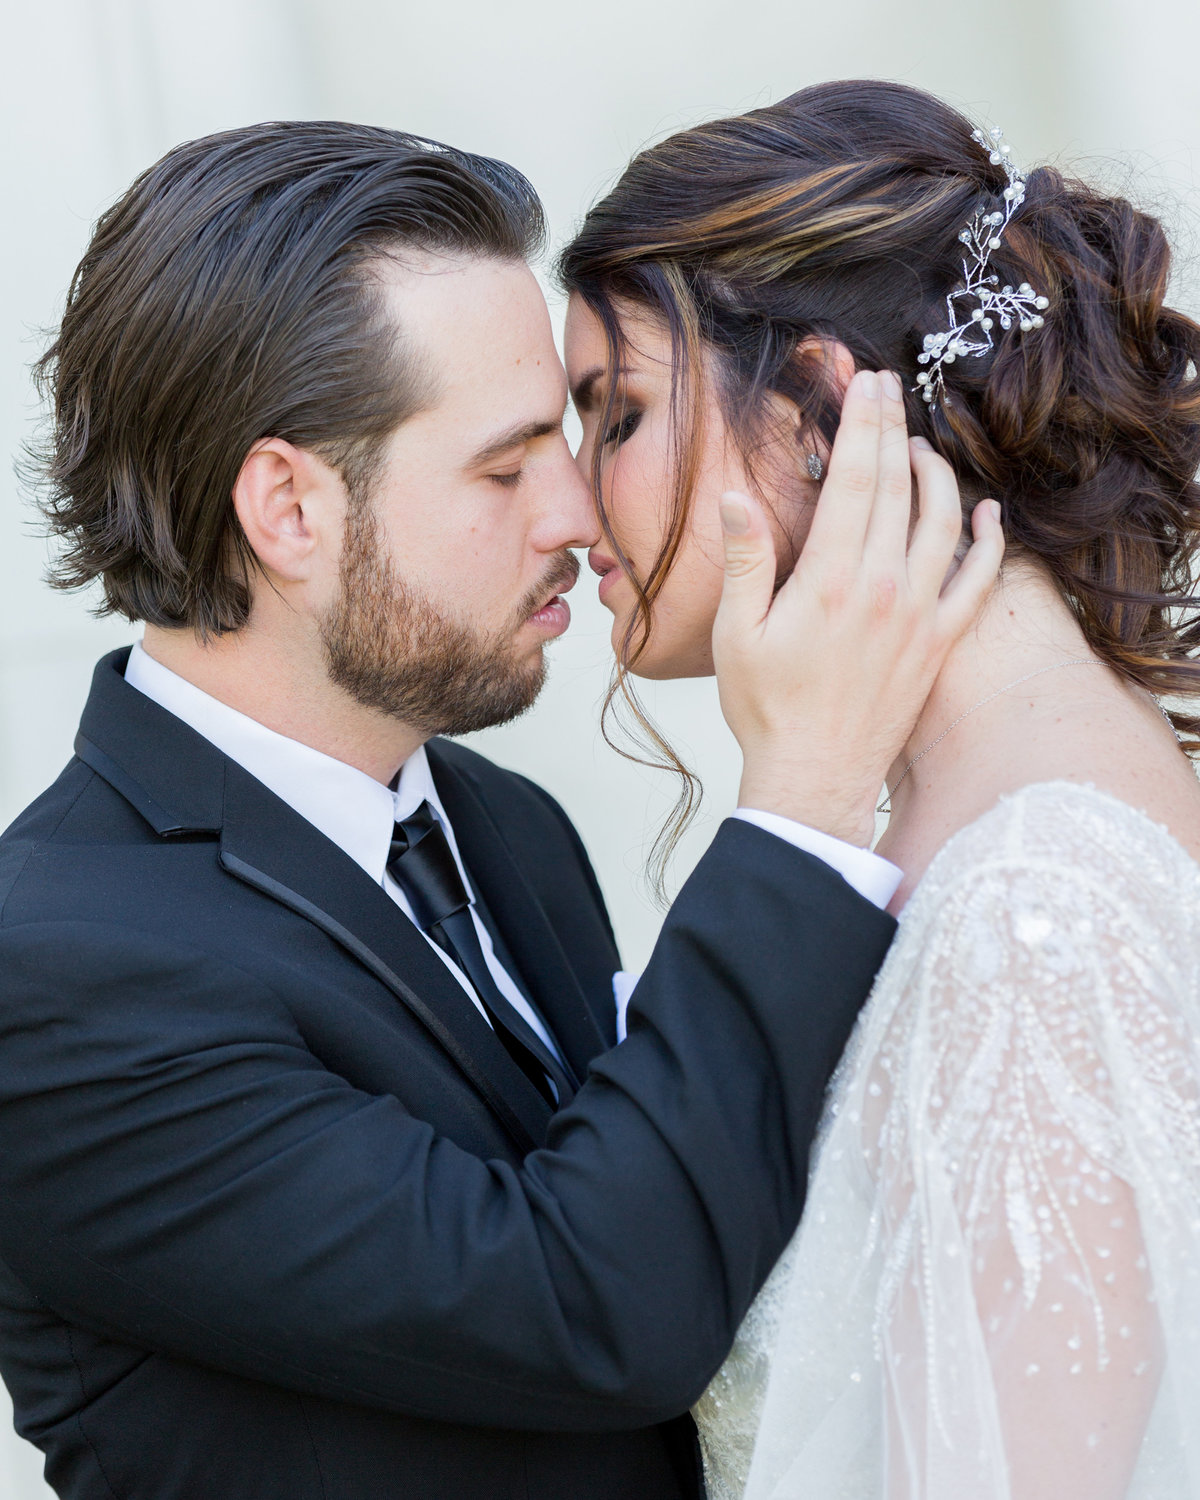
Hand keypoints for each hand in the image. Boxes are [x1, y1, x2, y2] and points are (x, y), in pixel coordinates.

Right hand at [712, 368, 1003, 847]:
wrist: (815, 776)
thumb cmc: (768, 709)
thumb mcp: (737, 634)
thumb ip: (745, 561)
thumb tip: (735, 497)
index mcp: (831, 580)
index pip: (854, 481)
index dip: (861, 426)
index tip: (864, 384)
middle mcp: (884, 589)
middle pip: (897, 489)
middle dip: (892, 430)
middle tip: (888, 390)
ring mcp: (919, 615)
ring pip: (942, 524)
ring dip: (935, 476)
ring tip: (920, 447)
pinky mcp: (938, 643)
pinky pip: (979, 583)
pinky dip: (989, 544)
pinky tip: (987, 515)